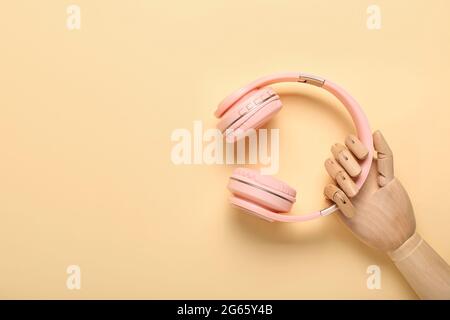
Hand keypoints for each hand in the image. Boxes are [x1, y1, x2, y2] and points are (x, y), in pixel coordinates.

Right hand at [323, 131, 415, 251]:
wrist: (392, 236)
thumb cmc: (395, 207)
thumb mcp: (391, 180)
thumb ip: (385, 156)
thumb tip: (376, 133)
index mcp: (366, 164)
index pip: (351, 143)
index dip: (354, 145)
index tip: (364, 155)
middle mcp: (352, 172)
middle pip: (336, 153)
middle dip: (346, 162)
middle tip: (359, 177)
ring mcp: (343, 186)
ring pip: (330, 169)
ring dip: (341, 179)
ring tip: (355, 194)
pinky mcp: (336, 201)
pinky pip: (328, 190)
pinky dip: (337, 197)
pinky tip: (350, 207)